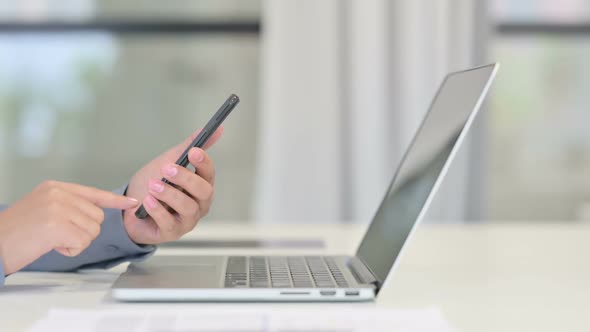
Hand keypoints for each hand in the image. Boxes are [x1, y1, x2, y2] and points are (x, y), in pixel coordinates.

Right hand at [0, 181, 138, 274]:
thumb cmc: (17, 232)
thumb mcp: (43, 208)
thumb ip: (68, 205)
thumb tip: (93, 213)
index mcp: (55, 187)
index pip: (93, 193)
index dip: (115, 200)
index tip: (132, 203)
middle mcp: (58, 193)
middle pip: (97, 217)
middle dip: (83, 231)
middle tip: (57, 234)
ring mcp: (58, 208)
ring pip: (92, 231)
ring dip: (76, 241)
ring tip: (51, 239)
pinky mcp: (57, 225)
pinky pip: (82, 242)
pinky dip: (70, 250)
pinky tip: (51, 246)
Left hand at [123, 127, 222, 244]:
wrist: (128, 208)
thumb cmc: (153, 185)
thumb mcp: (169, 161)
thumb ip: (189, 146)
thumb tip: (218, 129)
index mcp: (201, 185)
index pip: (209, 173)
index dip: (204, 163)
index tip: (194, 152)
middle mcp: (199, 204)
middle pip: (203, 191)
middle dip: (186, 178)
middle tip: (167, 168)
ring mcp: (187, 220)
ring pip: (187, 207)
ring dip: (169, 194)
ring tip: (153, 186)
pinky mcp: (172, 232)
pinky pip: (169, 222)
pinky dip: (158, 210)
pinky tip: (148, 202)